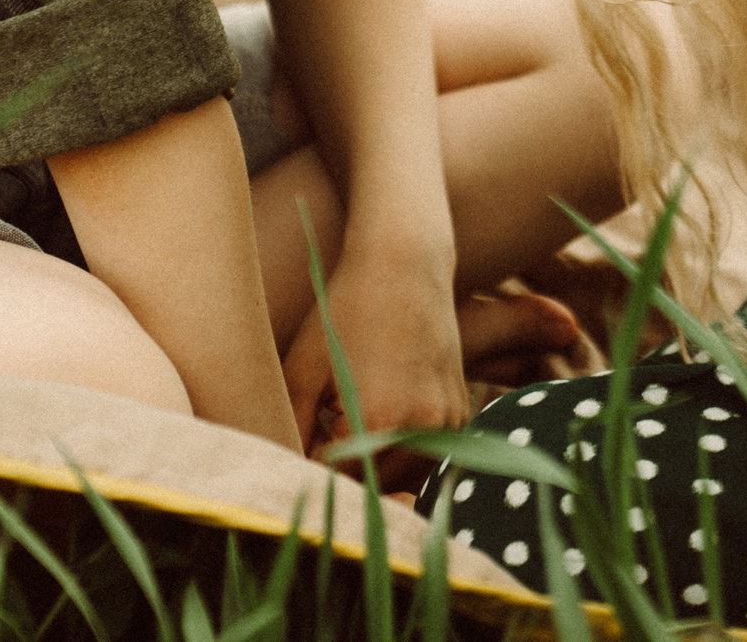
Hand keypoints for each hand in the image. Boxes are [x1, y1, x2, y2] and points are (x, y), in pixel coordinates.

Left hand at [286, 248, 470, 485]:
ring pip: (403, 477)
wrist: (407, 261)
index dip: (313, 473)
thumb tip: (285, 476)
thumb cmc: (347, 307)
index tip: (299, 453)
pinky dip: (400, 451)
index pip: (339, 483)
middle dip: (345, 472)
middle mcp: (424, 426)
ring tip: (347, 422)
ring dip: (375, 467)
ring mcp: (449, 420)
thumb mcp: (304, 368)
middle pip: (374, 486)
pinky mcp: (461, 411)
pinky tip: (379, 413)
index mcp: (380, 419)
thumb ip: (291, 431)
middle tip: (320, 434)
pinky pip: (426, 455)